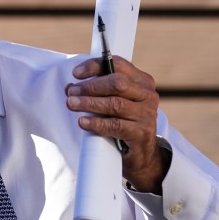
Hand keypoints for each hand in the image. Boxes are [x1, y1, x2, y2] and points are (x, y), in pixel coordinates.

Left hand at [65, 56, 169, 192]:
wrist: (141, 154)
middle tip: (71, 92)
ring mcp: (147, 114)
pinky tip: (83, 122)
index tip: (76, 73)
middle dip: (90, 86)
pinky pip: (115, 125)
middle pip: (117, 83)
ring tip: (71, 104)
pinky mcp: (141, 133)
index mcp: (142, 81)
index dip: (95, 66)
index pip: (119, 65)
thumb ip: (97, 92)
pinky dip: (96, 123)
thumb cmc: (124, 122)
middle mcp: (148, 95)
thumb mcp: (114, 102)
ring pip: (115, 104)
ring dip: (89, 103)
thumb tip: (70, 88)